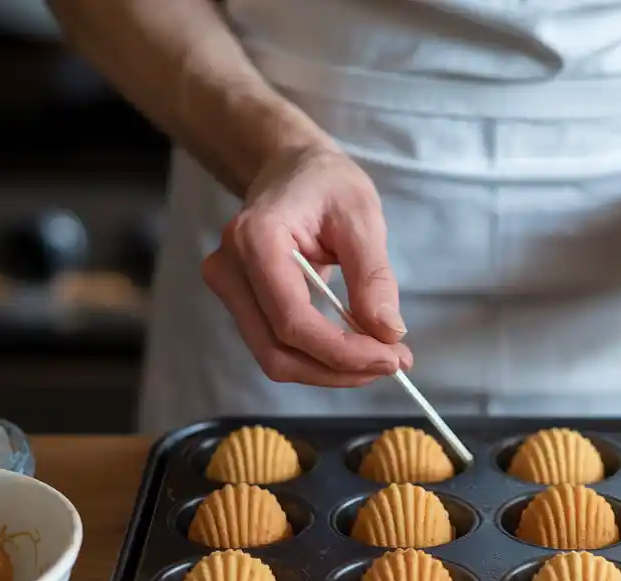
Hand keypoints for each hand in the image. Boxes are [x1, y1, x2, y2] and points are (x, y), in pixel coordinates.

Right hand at [202, 143, 412, 386]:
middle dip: (339, 369)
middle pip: (278, 351)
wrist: (291, 170)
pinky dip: (318, 359)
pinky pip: (276, 348)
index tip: (392, 358)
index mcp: (255, 239)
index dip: (342, 351)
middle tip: (393, 363)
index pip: (292, 320)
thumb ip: (373, 275)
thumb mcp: (361, 216)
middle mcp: (228, 269)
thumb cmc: (326, 185)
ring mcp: (227, 288)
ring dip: (330, 371)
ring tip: (380, 357)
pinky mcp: (238, 304)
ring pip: (275, 359)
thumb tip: (388, 333)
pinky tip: (354, 349)